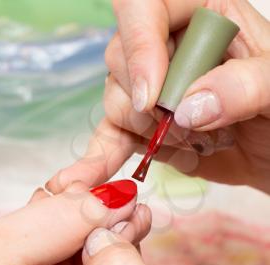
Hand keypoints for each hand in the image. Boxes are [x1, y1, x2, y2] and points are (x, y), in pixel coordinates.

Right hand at [47, 0, 269, 194]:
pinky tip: (92, 174)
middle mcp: (169, 48)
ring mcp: (153, 89)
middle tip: (185, 128)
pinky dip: (103, 155)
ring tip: (189, 143)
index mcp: (202, 15)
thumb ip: (245, 86)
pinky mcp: (145, 126)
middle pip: (121, 59)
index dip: (140, 48)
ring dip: (145, 132)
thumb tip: (187, 107)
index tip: (153, 98)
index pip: (144, 8)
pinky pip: (113, 135)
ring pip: (116, 100)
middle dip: (148, 105)